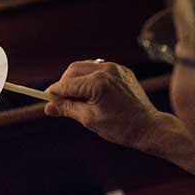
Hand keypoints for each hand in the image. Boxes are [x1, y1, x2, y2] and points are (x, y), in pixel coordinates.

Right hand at [44, 60, 162, 147]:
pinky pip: (99, 69)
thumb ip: (67, 109)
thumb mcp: (89, 119)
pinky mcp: (122, 71)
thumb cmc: (120, 127)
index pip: (67, 84)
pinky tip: (91, 92)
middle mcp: (106, 70)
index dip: (54, 92)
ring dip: (76, 79)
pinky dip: (90, 78)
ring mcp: (116, 68)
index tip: (46, 100)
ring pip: (86, 67)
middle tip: (60, 100)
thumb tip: (48, 107)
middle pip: (73, 70)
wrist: (148, 127)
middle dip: (64, 84)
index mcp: (97, 83)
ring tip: (77, 98)